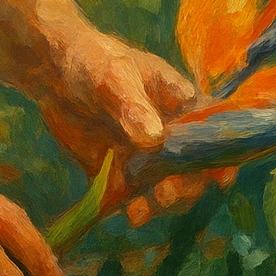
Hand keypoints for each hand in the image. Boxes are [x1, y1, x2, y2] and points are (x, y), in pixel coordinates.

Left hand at [30, 27, 218, 223]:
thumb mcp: (114, 77)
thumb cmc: (93, 61)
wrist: (53, 72)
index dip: (222, 155)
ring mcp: (148, 156)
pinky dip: (135, 208)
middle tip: (166, 194)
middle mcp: (171, 134)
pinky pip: (135, 196)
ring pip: (167, 188)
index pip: (215, 132)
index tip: (218, 177)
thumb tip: (154, 138)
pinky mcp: (123, 173)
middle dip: (186, 187)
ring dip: (161, 204)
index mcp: (182, 105)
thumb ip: (133, 106)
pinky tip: (128, 214)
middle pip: (194, 169)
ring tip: (140, 212)